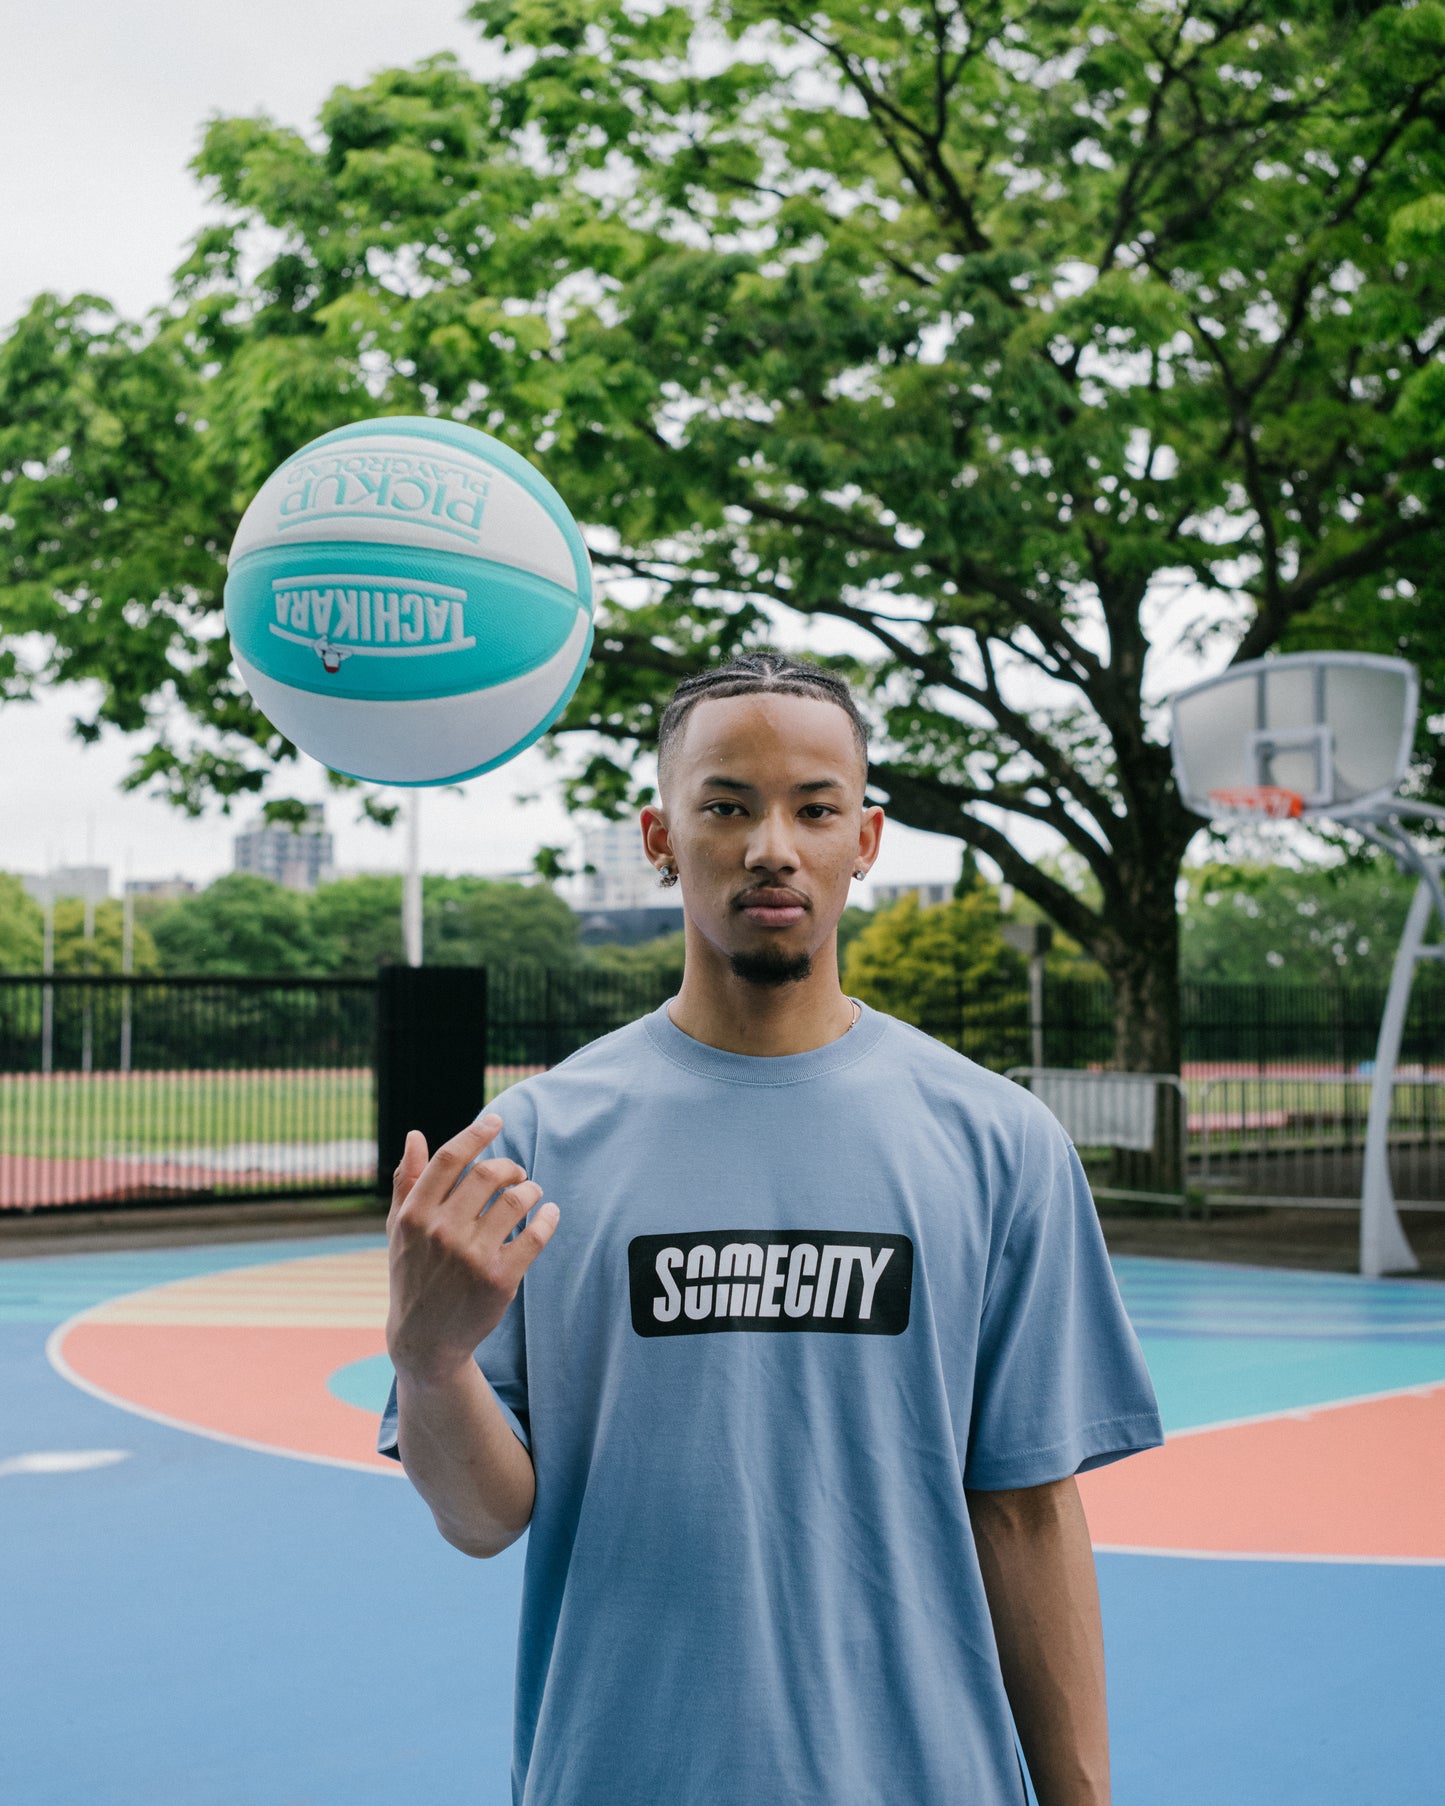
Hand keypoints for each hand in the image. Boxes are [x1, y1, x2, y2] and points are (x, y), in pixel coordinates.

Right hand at [385, 1115, 558, 1386]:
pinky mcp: (499, 1278)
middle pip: (489, 1174)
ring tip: (531, 1194)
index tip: (496, 1121)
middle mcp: (441, 1231)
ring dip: (531, 1190)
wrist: (424, 1340)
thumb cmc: (412, 1276)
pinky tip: (549, 1214)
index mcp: (414, 1214)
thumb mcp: (399, 1230)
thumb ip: (407, 1182)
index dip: (477, 1133)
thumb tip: (414, 1136)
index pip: (451, 1159)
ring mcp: (471, 1255)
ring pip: (517, 1200)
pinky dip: (548, 1218)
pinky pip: (535, 1234)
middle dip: (510, 1167)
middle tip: (517, 1174)